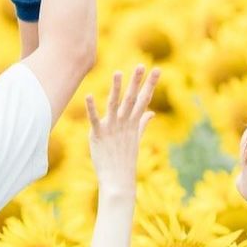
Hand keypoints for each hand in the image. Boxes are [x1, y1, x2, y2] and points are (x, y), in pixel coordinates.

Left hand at [85, 66, 159, 195]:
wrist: (118, 180)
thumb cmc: (125, 160)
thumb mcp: (135, 139)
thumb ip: (142, 124)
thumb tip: (151, 113)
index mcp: (133, 123)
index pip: (144, 100)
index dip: (150, 84)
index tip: (157, 70)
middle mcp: (124, 124)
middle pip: (132, 99)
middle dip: (137, 82)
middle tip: (142, 65)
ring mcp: (112, 129)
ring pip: (115, 105)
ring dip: (117, 89)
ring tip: (118, 73)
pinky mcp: (98, 135)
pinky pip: (95, 119)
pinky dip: (91, 108)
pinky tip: (88, 96)